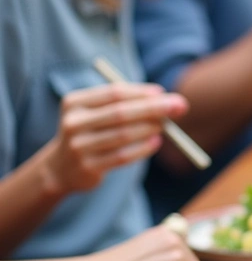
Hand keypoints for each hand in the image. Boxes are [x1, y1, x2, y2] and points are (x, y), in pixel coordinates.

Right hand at [41, 84, 187, 198]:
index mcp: (74, 102)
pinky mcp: (87, 167)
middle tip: (179, 106)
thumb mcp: (99, 112)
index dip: (142, 92)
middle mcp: (73, 123)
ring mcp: (78, 146)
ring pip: (123, 135)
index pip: (114, 93)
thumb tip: (169, 101)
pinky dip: (143, 148)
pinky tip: (156, 142)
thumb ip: (128, 104)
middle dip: (154, 108)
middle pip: (120, 113)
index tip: (164, 93)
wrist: (61, 168)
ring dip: (150, 128)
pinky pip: (122, 156)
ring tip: (166, 125)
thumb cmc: (92, 131)